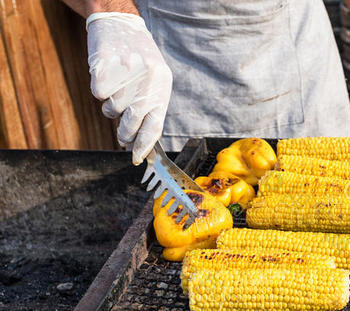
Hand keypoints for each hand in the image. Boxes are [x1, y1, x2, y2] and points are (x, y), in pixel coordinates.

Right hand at [86, 12, 171, 164]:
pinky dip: (99, 89)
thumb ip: (151, 107)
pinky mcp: (106, 66)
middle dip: (125, 133)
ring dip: (111, 106)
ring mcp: (127, 73)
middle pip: (131, 122)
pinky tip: (107, 75)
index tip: (136, 157)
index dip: (144, 145)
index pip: (154, 124)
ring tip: (118, 87)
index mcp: (163, 85)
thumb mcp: (154, 80)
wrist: (120, 25)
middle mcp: (148, 80)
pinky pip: (98, 94)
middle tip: (122, 133)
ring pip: (112, 109)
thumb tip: (139, 141)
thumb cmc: (139, 59)